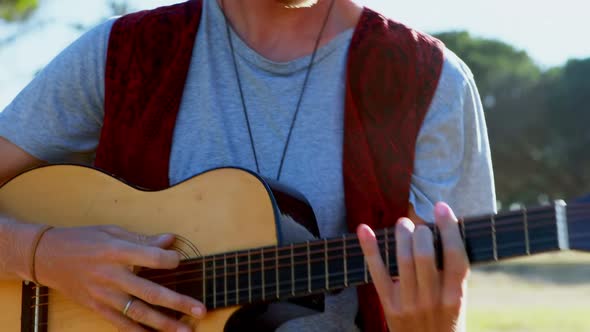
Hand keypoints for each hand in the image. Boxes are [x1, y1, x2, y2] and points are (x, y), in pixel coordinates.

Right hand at [35, 225, 205, 331]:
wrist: (48, 257)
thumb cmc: (83, 240)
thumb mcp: (112, 232)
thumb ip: (143, 240)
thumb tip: (171, 240)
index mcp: (117, 251)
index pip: (152, 258)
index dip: (170, 260)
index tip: (179, 260)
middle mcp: (112, 276)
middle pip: (150, 292)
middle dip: (178, 302)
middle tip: (201, 310)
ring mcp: (104, 295)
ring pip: (139, 313)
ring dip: (165, 324)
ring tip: (186, 330)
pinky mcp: (97, 308)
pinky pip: (121, 324)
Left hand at [357, 202, 467, 331]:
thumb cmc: (445, 321)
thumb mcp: (458, 301)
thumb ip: (452, 273)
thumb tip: (442, 230)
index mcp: (455, 298)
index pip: (456, 257)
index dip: (449, 229)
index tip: (442, 207)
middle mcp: (432, 301)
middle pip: (425, 255)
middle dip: (422, 232)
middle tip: (420, 225)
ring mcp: (408, 304)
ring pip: (402, 259)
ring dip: (402, 235)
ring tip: (404, 224)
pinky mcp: (388, 305)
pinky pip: (377, 272)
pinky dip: (370, 248)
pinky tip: (364, 229)